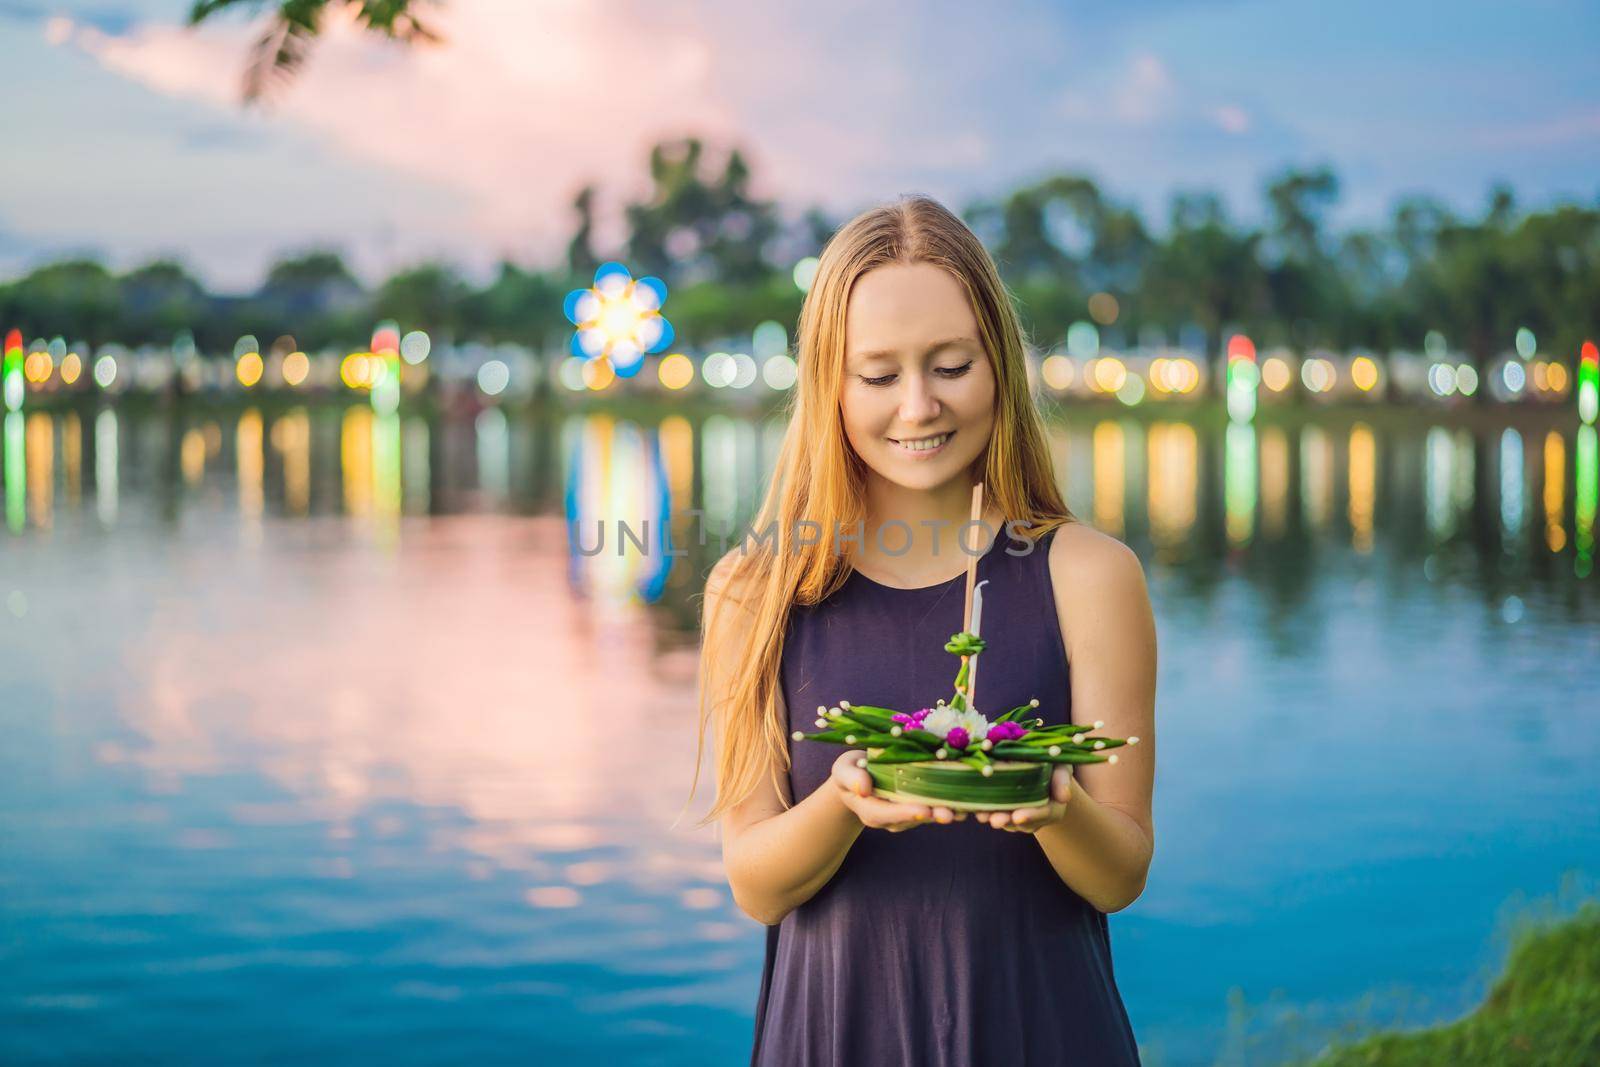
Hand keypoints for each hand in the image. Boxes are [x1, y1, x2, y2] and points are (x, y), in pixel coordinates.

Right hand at [829, 749, 966, 831]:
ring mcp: (907, 813)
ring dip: (947, 812)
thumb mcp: (844, 770)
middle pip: (913, 818)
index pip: (887, 814)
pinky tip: (970, 801)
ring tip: (965, 809)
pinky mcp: (920, 805)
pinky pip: (936, 806)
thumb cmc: (851, 771)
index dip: (905, 813)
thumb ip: (851, 777)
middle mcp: (892, 817)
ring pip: (929, 815)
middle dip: (932, 816)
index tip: (922, 810)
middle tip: (950, 814)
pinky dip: (953, 804)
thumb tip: (863, 787)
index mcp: (871, 810)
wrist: (860, 778)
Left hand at [976, 765, 1073, 832]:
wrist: (1040, 762)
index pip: (1046, 814)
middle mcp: (1037, 814)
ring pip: (1006, 820)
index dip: (1032, 816)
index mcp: (1054, 806)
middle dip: (1008, 821)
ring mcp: (1020, 813)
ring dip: (993, 817)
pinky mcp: (1004, 807)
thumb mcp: (1061, 765)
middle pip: (1023, 822)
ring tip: (981, 815)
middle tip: (995, 820)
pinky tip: (974, 808)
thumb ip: (1062, 778)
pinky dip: (985, 810)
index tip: (1018, 816)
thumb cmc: (1053, 761)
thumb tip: (1064, 796)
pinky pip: (995, 812)